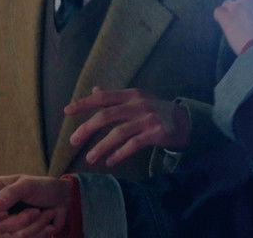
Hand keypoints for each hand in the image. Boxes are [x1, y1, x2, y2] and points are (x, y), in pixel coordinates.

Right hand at [0, 174, 71, 236]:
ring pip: (15, 235)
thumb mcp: (28, 184)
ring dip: (36, 224)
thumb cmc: (44, 187)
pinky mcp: (21, 235)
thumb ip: (11, 192)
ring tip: (44, 211)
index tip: (3, 214)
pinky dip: (41, 230)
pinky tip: (47, 219)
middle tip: (35, 210)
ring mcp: (10, 226)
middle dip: (21, 220)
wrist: (63, 199)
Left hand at [65, 87, 190, 166]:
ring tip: (90, 159)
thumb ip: (116, 97)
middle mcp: (138, 104)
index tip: (67, 111)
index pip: (104, 97)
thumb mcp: (137, 99)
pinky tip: (110, 162)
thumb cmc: (156, 110)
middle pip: (107, 115)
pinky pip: (133, 145)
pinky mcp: (156, 133)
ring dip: (101, 147)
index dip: (84, 103)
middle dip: (87, 128)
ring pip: (118, 133)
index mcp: (132, 94)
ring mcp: (147, 118)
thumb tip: (95, 90)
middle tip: (73, 141)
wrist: (185, 121)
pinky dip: (119, 154)